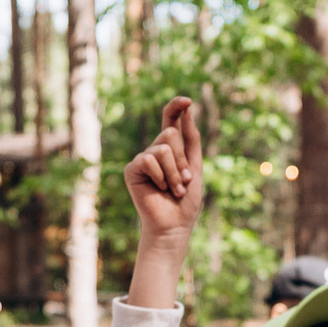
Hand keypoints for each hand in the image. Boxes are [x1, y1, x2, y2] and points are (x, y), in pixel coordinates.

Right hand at [125, 97, 205, 241]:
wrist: (174, 225)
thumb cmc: (186, 201)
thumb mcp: (195, 167)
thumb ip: (191, 140)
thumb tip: (188, 111)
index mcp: (171, 149)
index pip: (170, 120)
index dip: (176, 107)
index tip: (188, 101)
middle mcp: (155, 150)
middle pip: (169, 134)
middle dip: (182, 159)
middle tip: (184, 181)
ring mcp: (142, 159)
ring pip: (163, 148)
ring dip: (175, 172)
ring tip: (175, 189)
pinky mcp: (132, 169)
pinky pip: (149, 159)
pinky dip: (161, 176)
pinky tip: (159, 189)